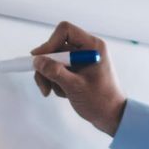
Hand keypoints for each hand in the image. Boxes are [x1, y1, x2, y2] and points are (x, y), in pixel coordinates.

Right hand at [31, 20, 126, 135]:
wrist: (111, 117)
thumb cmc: (100, 101)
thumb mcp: (75, 87)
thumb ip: (55, 72)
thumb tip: (37, 61)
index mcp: (93, 47)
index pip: (65, 31)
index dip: (50, 43)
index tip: (39, 60)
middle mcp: (87, 49)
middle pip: (56, 47)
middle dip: (47, 67)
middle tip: (43, 86)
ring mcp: (81, 60)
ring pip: (54, 60)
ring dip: (49, 77)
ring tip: (54, 93)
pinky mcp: (77, 70)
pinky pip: (58, 70)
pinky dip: (55, 82)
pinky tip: (64, 94)